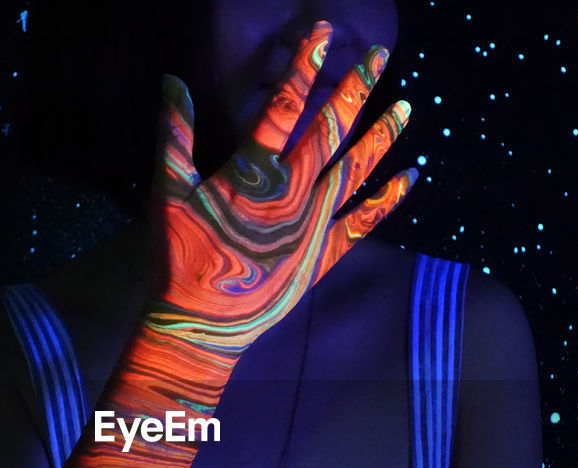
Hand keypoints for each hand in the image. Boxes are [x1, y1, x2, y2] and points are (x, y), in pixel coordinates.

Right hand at [146, 20, 416, 354]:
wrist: (202, 323)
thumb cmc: (180, 257)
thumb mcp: (165, 191)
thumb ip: (172, 134)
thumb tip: (172, 81)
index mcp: (255, 171)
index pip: (285, 106)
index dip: (304, 66)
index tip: (324, 34)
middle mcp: (293, 191)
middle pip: (332, 130)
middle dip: (357, 88)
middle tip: (380, 55)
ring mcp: (313, 223)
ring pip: (356, 170)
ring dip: (382, 136)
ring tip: (408, 106)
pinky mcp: (323, 255)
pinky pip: (364, 222)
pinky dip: (388, 199)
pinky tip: (412, 177)